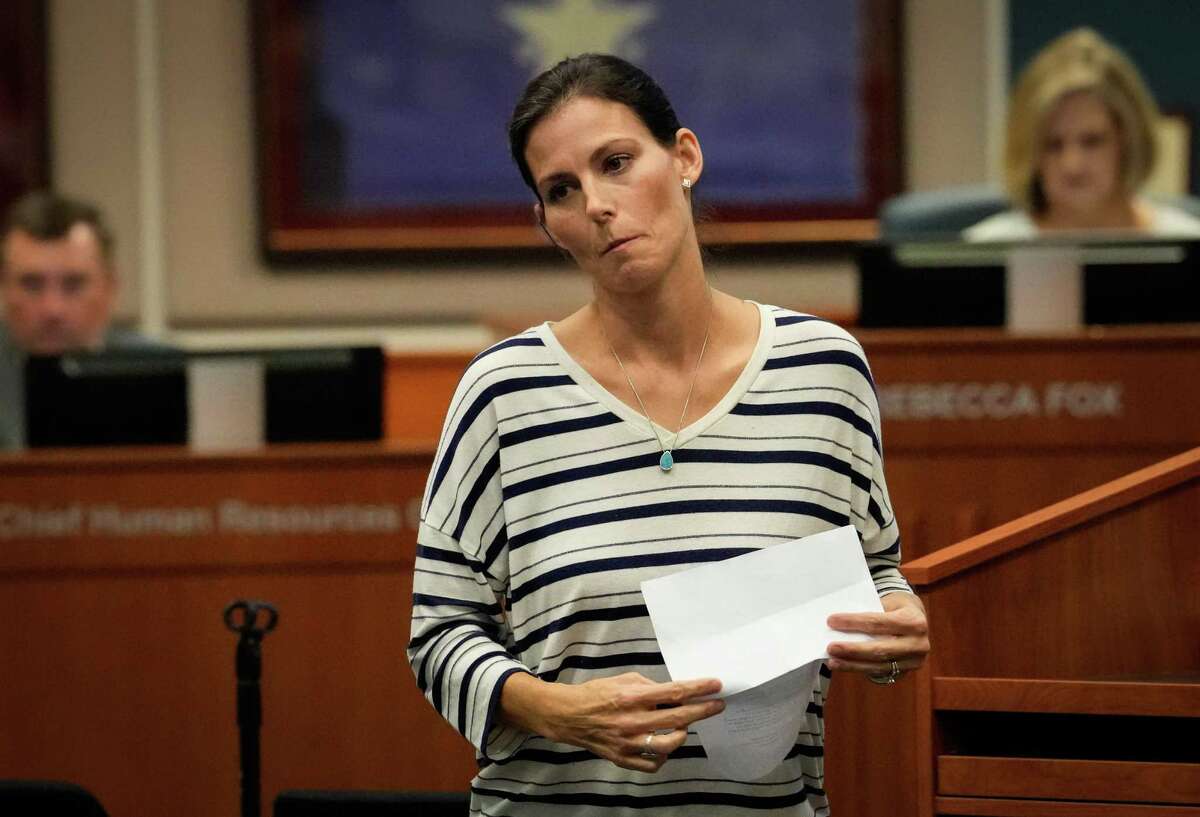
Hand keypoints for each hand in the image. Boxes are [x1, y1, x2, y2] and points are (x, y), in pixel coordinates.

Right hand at [501, 672, 723, 771]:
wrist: (569, 715)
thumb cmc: (598, 693)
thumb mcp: (624, 679)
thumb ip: (650, 686)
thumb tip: (675, 693)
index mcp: (633, 697)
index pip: (674, 692)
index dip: (698, 689)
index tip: (716, 685)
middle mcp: (632, 720)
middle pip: (678, 718)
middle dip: (702, 710)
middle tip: (717, 705)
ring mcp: (628, 742)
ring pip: (668, 745)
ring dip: (682, 735)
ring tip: (684, 727)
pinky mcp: (622, 758)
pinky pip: (652, 764)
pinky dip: (663, 756)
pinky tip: (665, 746)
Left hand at [825, 592, 929, 680]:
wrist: (918, 620)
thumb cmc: (897, 608)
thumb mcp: (888, 602)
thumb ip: (868, 612)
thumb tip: (839, 624)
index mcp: (914, 621)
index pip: (878, 623)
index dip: (853, 623)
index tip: (832, 621)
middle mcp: (918, 643)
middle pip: (880, 649)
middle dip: (852, 649)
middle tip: (831, 647)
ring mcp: (914, 660)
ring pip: (879, 665)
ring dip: (853, 664)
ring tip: (833, 660)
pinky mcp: (906, 671)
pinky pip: (880, 672)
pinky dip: (859, 668)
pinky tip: (845, 665)